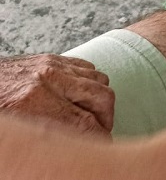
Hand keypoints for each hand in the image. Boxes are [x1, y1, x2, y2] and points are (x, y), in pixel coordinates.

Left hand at [0, 55, 114, 136]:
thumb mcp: (19, 130)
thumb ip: (49, 132)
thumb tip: (77, 142)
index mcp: (33, 103)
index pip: (85, 123)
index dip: (100, 138)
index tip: (102, 146)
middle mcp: (47, 81)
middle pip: (101, 98)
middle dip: (107, 119)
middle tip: (101, 132)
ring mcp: (51, 66)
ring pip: (99, 80)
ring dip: (101, 100)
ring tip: (94, 115)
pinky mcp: (51, 58)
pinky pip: (87, 67)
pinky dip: (92, 81)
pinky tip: (83, 96)